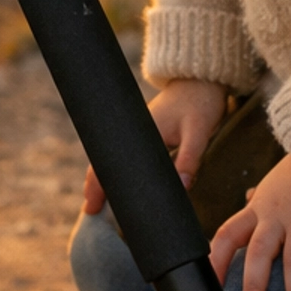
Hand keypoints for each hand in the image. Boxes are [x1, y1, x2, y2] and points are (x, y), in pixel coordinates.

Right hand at [82, 79, 226, 214]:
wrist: (201, 79)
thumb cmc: (200, 103)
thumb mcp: (199, 132)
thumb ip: (189, 159)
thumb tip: (182, 188)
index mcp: (141, 130)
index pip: (110, 160)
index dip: (98, 184)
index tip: (91, 207)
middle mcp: (134, 129)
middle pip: (105, 160)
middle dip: (95, 185)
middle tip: (90, 211)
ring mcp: (138, 129)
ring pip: (114, 157)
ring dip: (106, 177)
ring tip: (99, 204)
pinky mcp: (146, 131)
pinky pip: (126, 153)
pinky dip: (119, 168)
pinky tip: (121, 183)